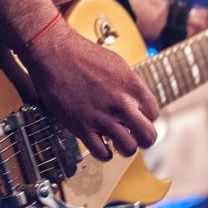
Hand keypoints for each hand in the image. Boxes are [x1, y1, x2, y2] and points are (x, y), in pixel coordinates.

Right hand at [21, 20, 159, 160]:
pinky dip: (104, 154)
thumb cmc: (81, 54)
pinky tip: (101, 145)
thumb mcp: (117, 64)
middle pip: (148, 136)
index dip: (146, 118)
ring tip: (118, 143)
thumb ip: (129, 85)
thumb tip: (135, 100)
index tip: (138, 118)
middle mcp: (121, 103)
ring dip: (125, 148)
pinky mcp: (82, 127)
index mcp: (132, 86)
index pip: (154, 114)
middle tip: (136, 137)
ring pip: (128, 148)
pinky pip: (102, 153)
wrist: (53, 53)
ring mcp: (102, 117)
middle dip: (144, 139)